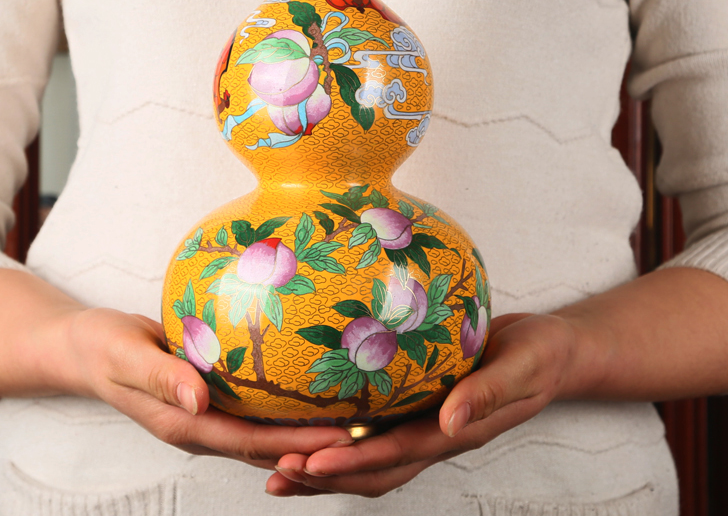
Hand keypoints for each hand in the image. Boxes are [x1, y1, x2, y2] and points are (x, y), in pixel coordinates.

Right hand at [62, 307, 353, 469]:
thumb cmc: (103, 348)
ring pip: (263, 432)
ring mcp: (205, 414)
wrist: (86, 348)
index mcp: (183, 424)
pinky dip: (283, 408)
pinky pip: (252, 409)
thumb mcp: (125, 355)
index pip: (250, 442)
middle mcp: (200, 425)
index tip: (338, 440)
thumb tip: (199, 400)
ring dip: (304, 431)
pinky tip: (311, 389)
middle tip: (364, 432)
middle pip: (266, 446)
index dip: (294, 445)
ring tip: (352, 417)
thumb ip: (161, 375)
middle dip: (313, 446)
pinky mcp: (210, 396)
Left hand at [266, 312, 579, 495]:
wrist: (550, 350)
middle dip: (325, 476)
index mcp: (455, 432)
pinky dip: (343, 433)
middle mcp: (433, 435)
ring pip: (369, 456)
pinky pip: (377, 426)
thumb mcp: (523, 367)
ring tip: (277, 463)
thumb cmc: (540, 356)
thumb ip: (489, 393)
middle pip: (373, 469)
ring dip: (326, 464)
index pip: (396, 454)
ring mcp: (425, 423)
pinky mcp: (419, 404)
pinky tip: (312, 421)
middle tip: (276, 471)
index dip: (353, 461)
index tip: (311, 461)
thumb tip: (450, 421)